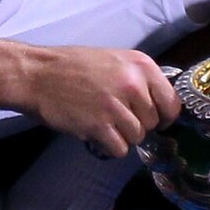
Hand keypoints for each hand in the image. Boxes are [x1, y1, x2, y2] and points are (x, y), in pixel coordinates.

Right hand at [23, 46, 183, 159]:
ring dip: (124, 136)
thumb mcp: (116, 60)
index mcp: (141, 65)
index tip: (155, 119)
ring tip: (106, 125)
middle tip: (119, 119)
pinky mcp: (99, 126)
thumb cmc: (75, 67)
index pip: (171, 102)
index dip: (164, 115)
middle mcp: (133, 85)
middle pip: (153, 122)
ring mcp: (116, 106)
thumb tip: (159, 102)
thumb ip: (140, 78)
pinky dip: (111, 147)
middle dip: (139, 125)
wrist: (38, 75)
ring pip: (138, 137)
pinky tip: (98, 134)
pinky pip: (120, 149)